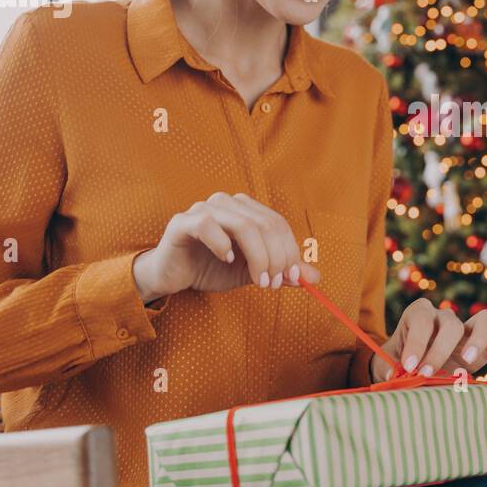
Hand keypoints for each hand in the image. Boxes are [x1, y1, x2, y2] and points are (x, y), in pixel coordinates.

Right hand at [131, 192, 319, 301]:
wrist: (172, 277)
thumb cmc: (212, 269)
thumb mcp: (252, 272)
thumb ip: (281, 272)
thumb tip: (314, 278)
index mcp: (246, 210)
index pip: (278, 224)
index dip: (289, 251)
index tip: (292, 278)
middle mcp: (227, 203)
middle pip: (265, 225)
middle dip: (275, 258)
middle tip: (274, 284)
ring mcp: (203, 209)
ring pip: (243, 225)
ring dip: (257, 256)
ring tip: (258, 280)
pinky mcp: (182, 222)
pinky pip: (207, 224)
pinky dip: (223, 244)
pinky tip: (227, 260)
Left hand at [373, 298, 486, 382]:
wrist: (408, 370)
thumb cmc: (396, 364)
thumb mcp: (387, 364)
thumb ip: (388, 370)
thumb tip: (393, 378)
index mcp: (419, 315)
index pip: (422, 318)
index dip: (416, 341)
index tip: (409, 366)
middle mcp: (445, 318)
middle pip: (451, 322)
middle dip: (438, 349)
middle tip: (426, 373)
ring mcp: (467, 331)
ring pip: (483, 320)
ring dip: (478, 338)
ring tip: (468, 359)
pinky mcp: (482, 349)